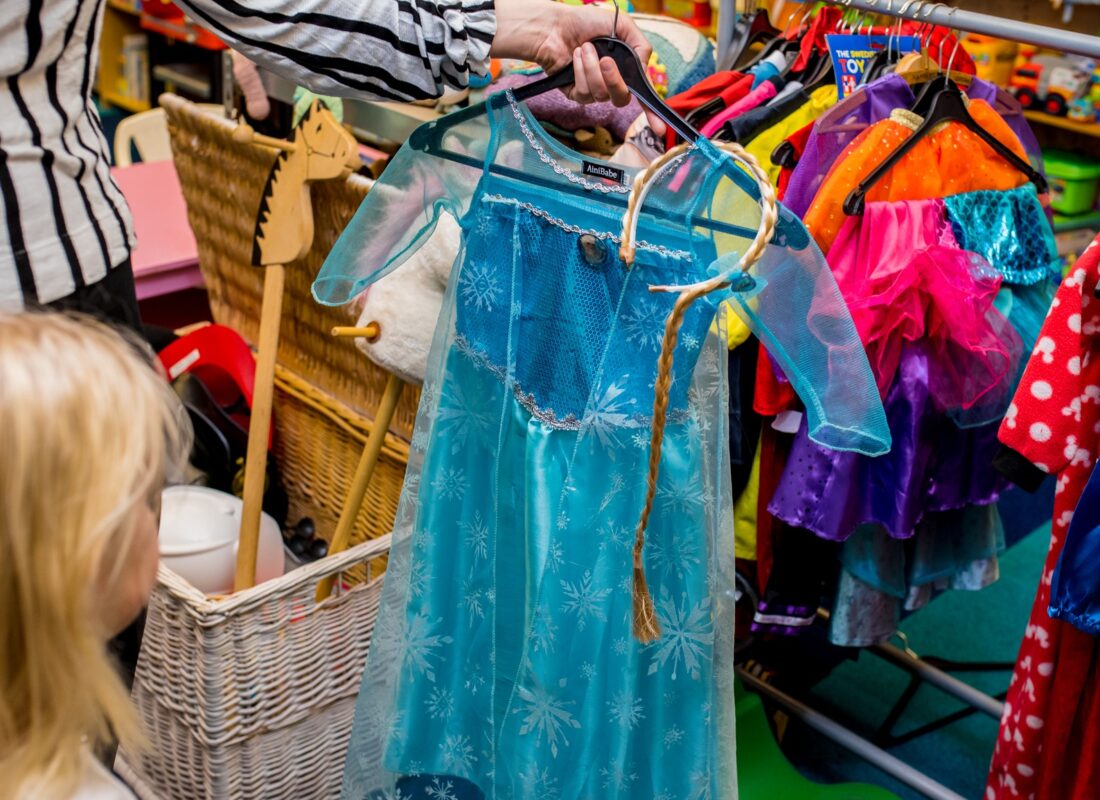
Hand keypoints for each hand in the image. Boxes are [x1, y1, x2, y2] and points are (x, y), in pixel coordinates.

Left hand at [491, 0, 666, 134]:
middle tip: (606, 60)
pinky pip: (583, 93)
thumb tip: (645, 72)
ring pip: (600, 94)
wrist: (556, 25)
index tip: (660, 129)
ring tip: (584, 48)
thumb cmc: (587, 22)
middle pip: (621, 99)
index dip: (652, 115)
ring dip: (591, 68)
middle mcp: (611, 83)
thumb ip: (641, 47)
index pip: (642, 97)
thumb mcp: (622, 26)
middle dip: (614, 80)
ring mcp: (593, 91)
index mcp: (625, 70)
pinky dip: (580, 72)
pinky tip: (575, 57)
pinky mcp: (575, 95)